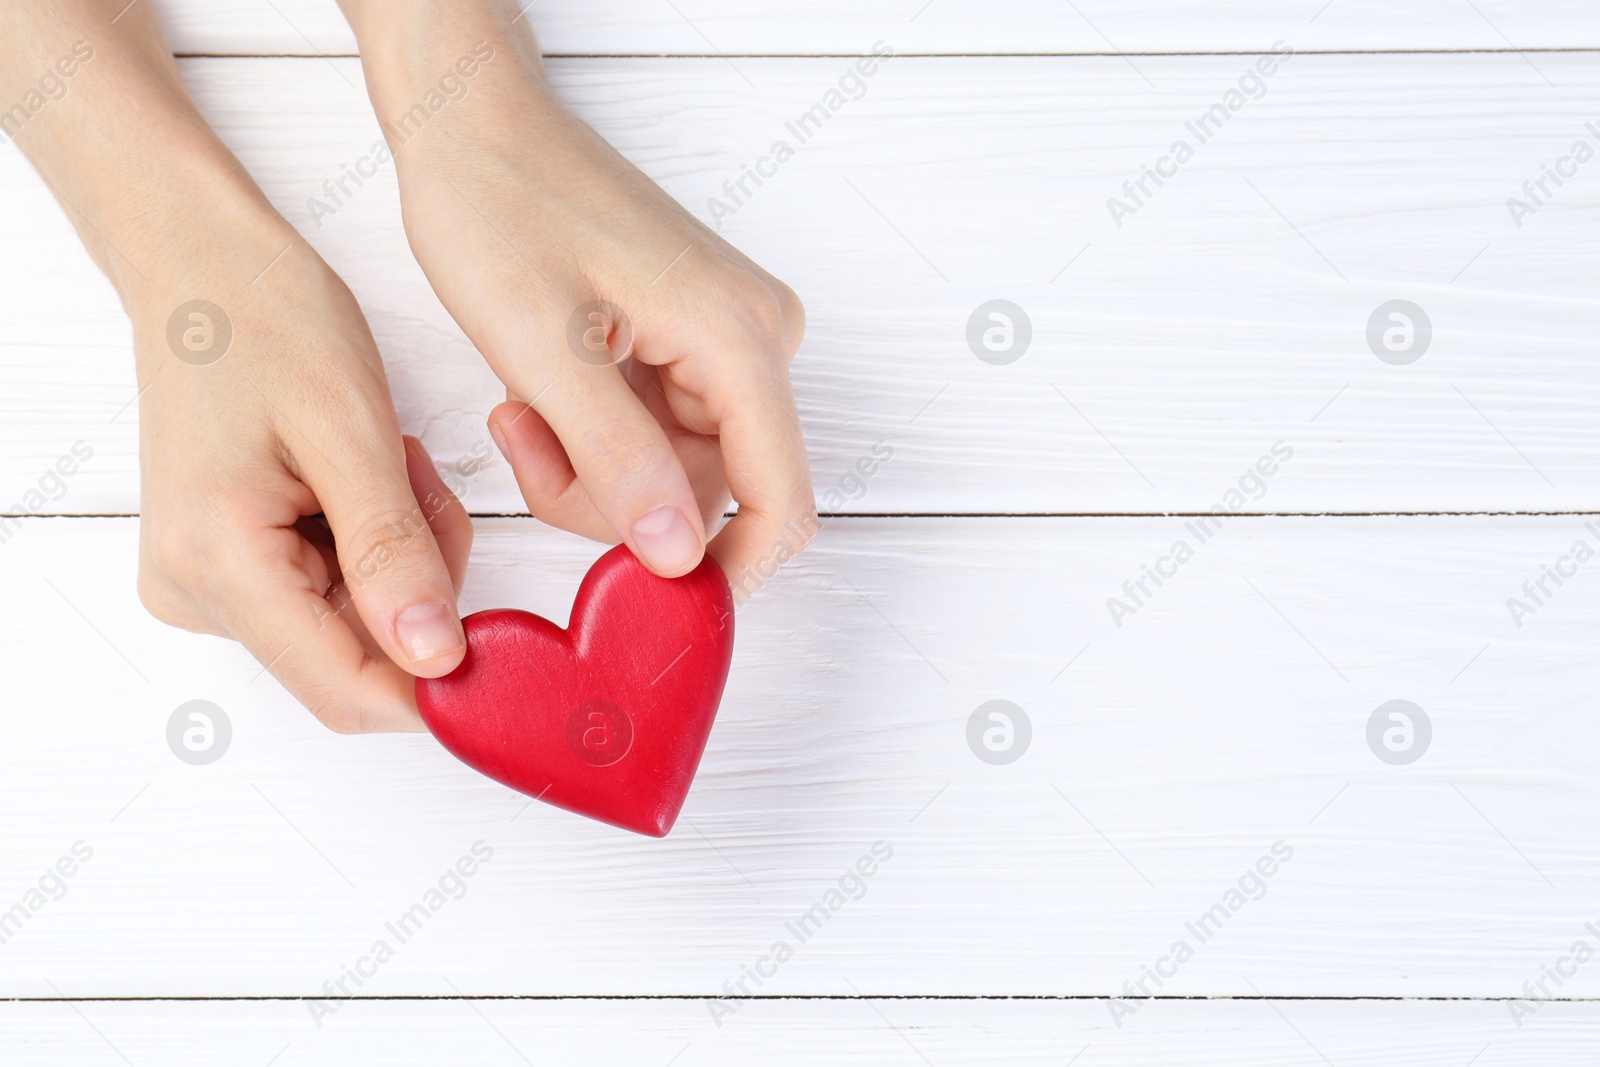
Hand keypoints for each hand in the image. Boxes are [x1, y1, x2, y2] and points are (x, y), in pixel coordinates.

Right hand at [132, 207, 471, 731]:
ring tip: (388, 460)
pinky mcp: (228, 562)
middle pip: (358, 654)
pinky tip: (363, 471)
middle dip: (423, 588)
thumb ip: (393, 551)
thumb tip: (435, 657)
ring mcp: (206, 581)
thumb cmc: (266, 319)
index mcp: (217, 562)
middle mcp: (196, 590)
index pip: (346, 690)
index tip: (510, 649)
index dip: (438, 690)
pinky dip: (375, 538)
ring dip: (404, 553)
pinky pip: (333, 587)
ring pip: (356, 620)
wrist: (199, 263)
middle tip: (421, 482)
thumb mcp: (350, 429)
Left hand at [350, 6, 816, 597]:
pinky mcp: (689, 341)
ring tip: (522, 412)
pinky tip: (540, 394)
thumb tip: (678, 558)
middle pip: (717, 494)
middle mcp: (754, 341)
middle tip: (529, 452)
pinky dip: (594, 439)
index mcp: (742, 339)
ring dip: (594, 472)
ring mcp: (724, 341)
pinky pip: (658, 434)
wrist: (474, 126)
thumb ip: (619, 460)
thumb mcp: (544, 348)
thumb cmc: (501, 205)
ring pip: (678, 472)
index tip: (647, 605)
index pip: (780, 502)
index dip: (724, 573)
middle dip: (619, 505)